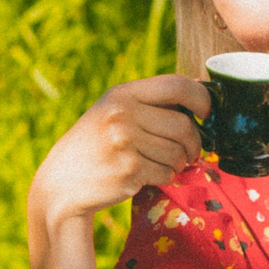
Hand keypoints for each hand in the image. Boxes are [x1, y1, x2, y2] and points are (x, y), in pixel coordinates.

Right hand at [28, 74, 209, 228]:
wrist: (61, 183)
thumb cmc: (95, 146)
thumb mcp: (113, 112)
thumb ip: (150, 103)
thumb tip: (202, 92)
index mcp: (122, 94)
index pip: (177, 85)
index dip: (202, 98)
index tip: (207, 113)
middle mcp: (122, 114)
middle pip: (184, 126)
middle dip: (194, 143)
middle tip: (190, 152)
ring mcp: (124, 142)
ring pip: (178, 153)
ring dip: (179, 163)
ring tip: (162, 164)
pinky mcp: (129, 170)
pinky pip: (167, 173)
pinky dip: (166, 177)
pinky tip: (148, 176)